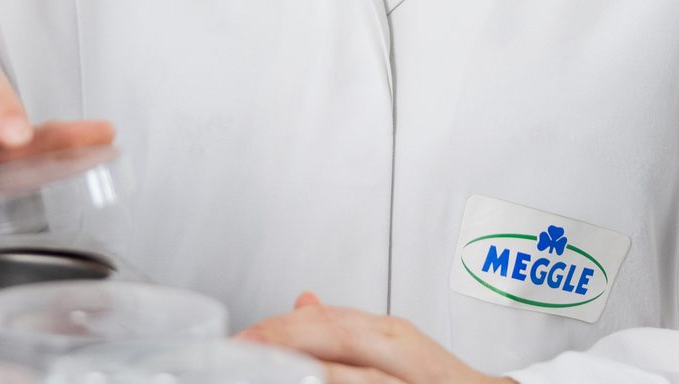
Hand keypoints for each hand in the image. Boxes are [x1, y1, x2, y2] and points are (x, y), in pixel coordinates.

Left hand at [239, 293, 513, 383]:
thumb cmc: (438, 380)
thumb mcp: (393, 345)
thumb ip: (346, 329)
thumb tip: (301, 303)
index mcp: (392, 336)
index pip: (329, 323)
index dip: (280, 330)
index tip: (240, 341)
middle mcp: (406, 359)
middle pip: (341, 345)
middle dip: (289, 348)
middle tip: (244, 354)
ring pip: (358, 379)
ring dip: (316, 375)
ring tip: (276, 373)